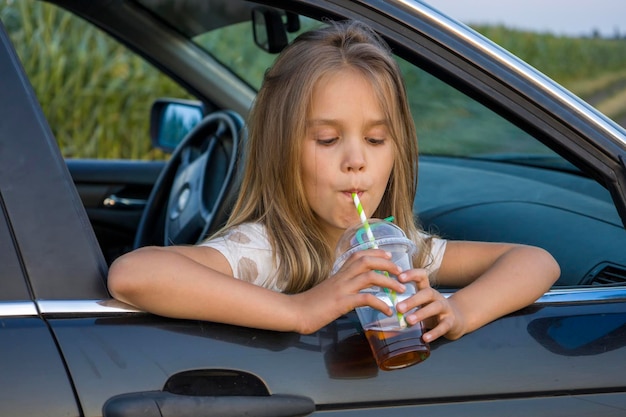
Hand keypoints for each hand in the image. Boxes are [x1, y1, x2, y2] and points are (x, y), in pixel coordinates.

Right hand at [290, 249, 406, 333]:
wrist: (296, 312)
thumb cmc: (311, 304)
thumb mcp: (329, 291)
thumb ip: (342, 287)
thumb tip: (355, 292)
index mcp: (339, 273)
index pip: (358, 255)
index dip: (375, 253)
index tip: (389, 257)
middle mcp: (341, 277)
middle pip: (366, 261)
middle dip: (386, 264)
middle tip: (400, 272)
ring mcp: (342, 289)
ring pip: (369, 277)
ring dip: (389, 282)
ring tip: (401, 290)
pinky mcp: (342, 303)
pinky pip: (366, 299)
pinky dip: (381, 304)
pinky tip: (388, 311)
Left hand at [396, 269, 466, 341]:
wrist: (456, 319)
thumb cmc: (431, 310)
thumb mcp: (420, 303)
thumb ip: (405, 304)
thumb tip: (381, 307)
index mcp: (426, 289)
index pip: (421, 276)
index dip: (411, 274)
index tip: (399, 277)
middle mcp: (436, 296)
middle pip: (427, 293)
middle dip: (412, 300)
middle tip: (398, 308)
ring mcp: (445, 308)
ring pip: (435, 307)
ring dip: (421, 313)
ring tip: (409, 321)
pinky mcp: (451, 321)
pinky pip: (443, 326)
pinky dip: (434, 332)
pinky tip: (424, 338)